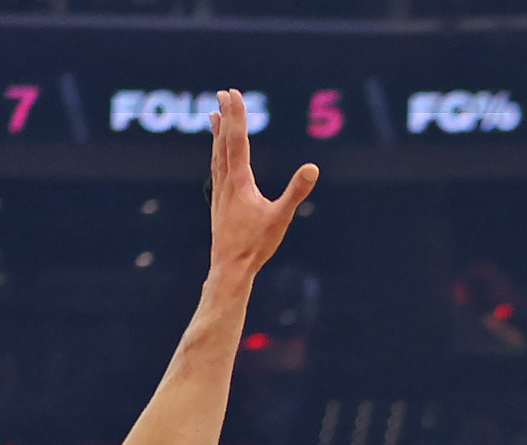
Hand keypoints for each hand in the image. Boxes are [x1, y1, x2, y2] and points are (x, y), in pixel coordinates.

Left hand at [208, 90, 317, 280]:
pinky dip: (217, 154)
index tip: (234, 94)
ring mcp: (220, 192)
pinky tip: (218, 155)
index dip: (237, 115)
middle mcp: (226, 182)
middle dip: (226, 116)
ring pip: (217, 154)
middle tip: (223, 94)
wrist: (230, 267)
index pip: (238, 140)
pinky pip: (216, 169)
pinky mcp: (219, 202)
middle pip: (224, 142)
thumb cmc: (255, 245)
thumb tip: (312, 169)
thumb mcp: (280, 218)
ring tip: (214, 115)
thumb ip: (296, 192)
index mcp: (240, 181)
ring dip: (217, 133)